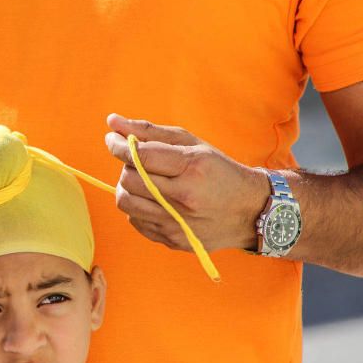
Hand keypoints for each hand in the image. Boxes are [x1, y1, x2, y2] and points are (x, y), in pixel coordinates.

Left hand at [104, 114, 266, 252]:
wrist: (250, 211)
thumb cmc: (219, 171)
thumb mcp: (192, 144)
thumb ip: (150, 132)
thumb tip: (112, 123)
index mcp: (192, 168)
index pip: (140, 156)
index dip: (118, 145)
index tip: (112, 139)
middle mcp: (184, 197)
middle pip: (130, 179)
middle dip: (127, 166)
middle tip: (138, 162)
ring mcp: (178, 223)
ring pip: (126, 202)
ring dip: (127, 188)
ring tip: (143, 181)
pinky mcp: (173, 240)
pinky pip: (135, 222)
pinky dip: (137, 207)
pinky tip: (153, 200)